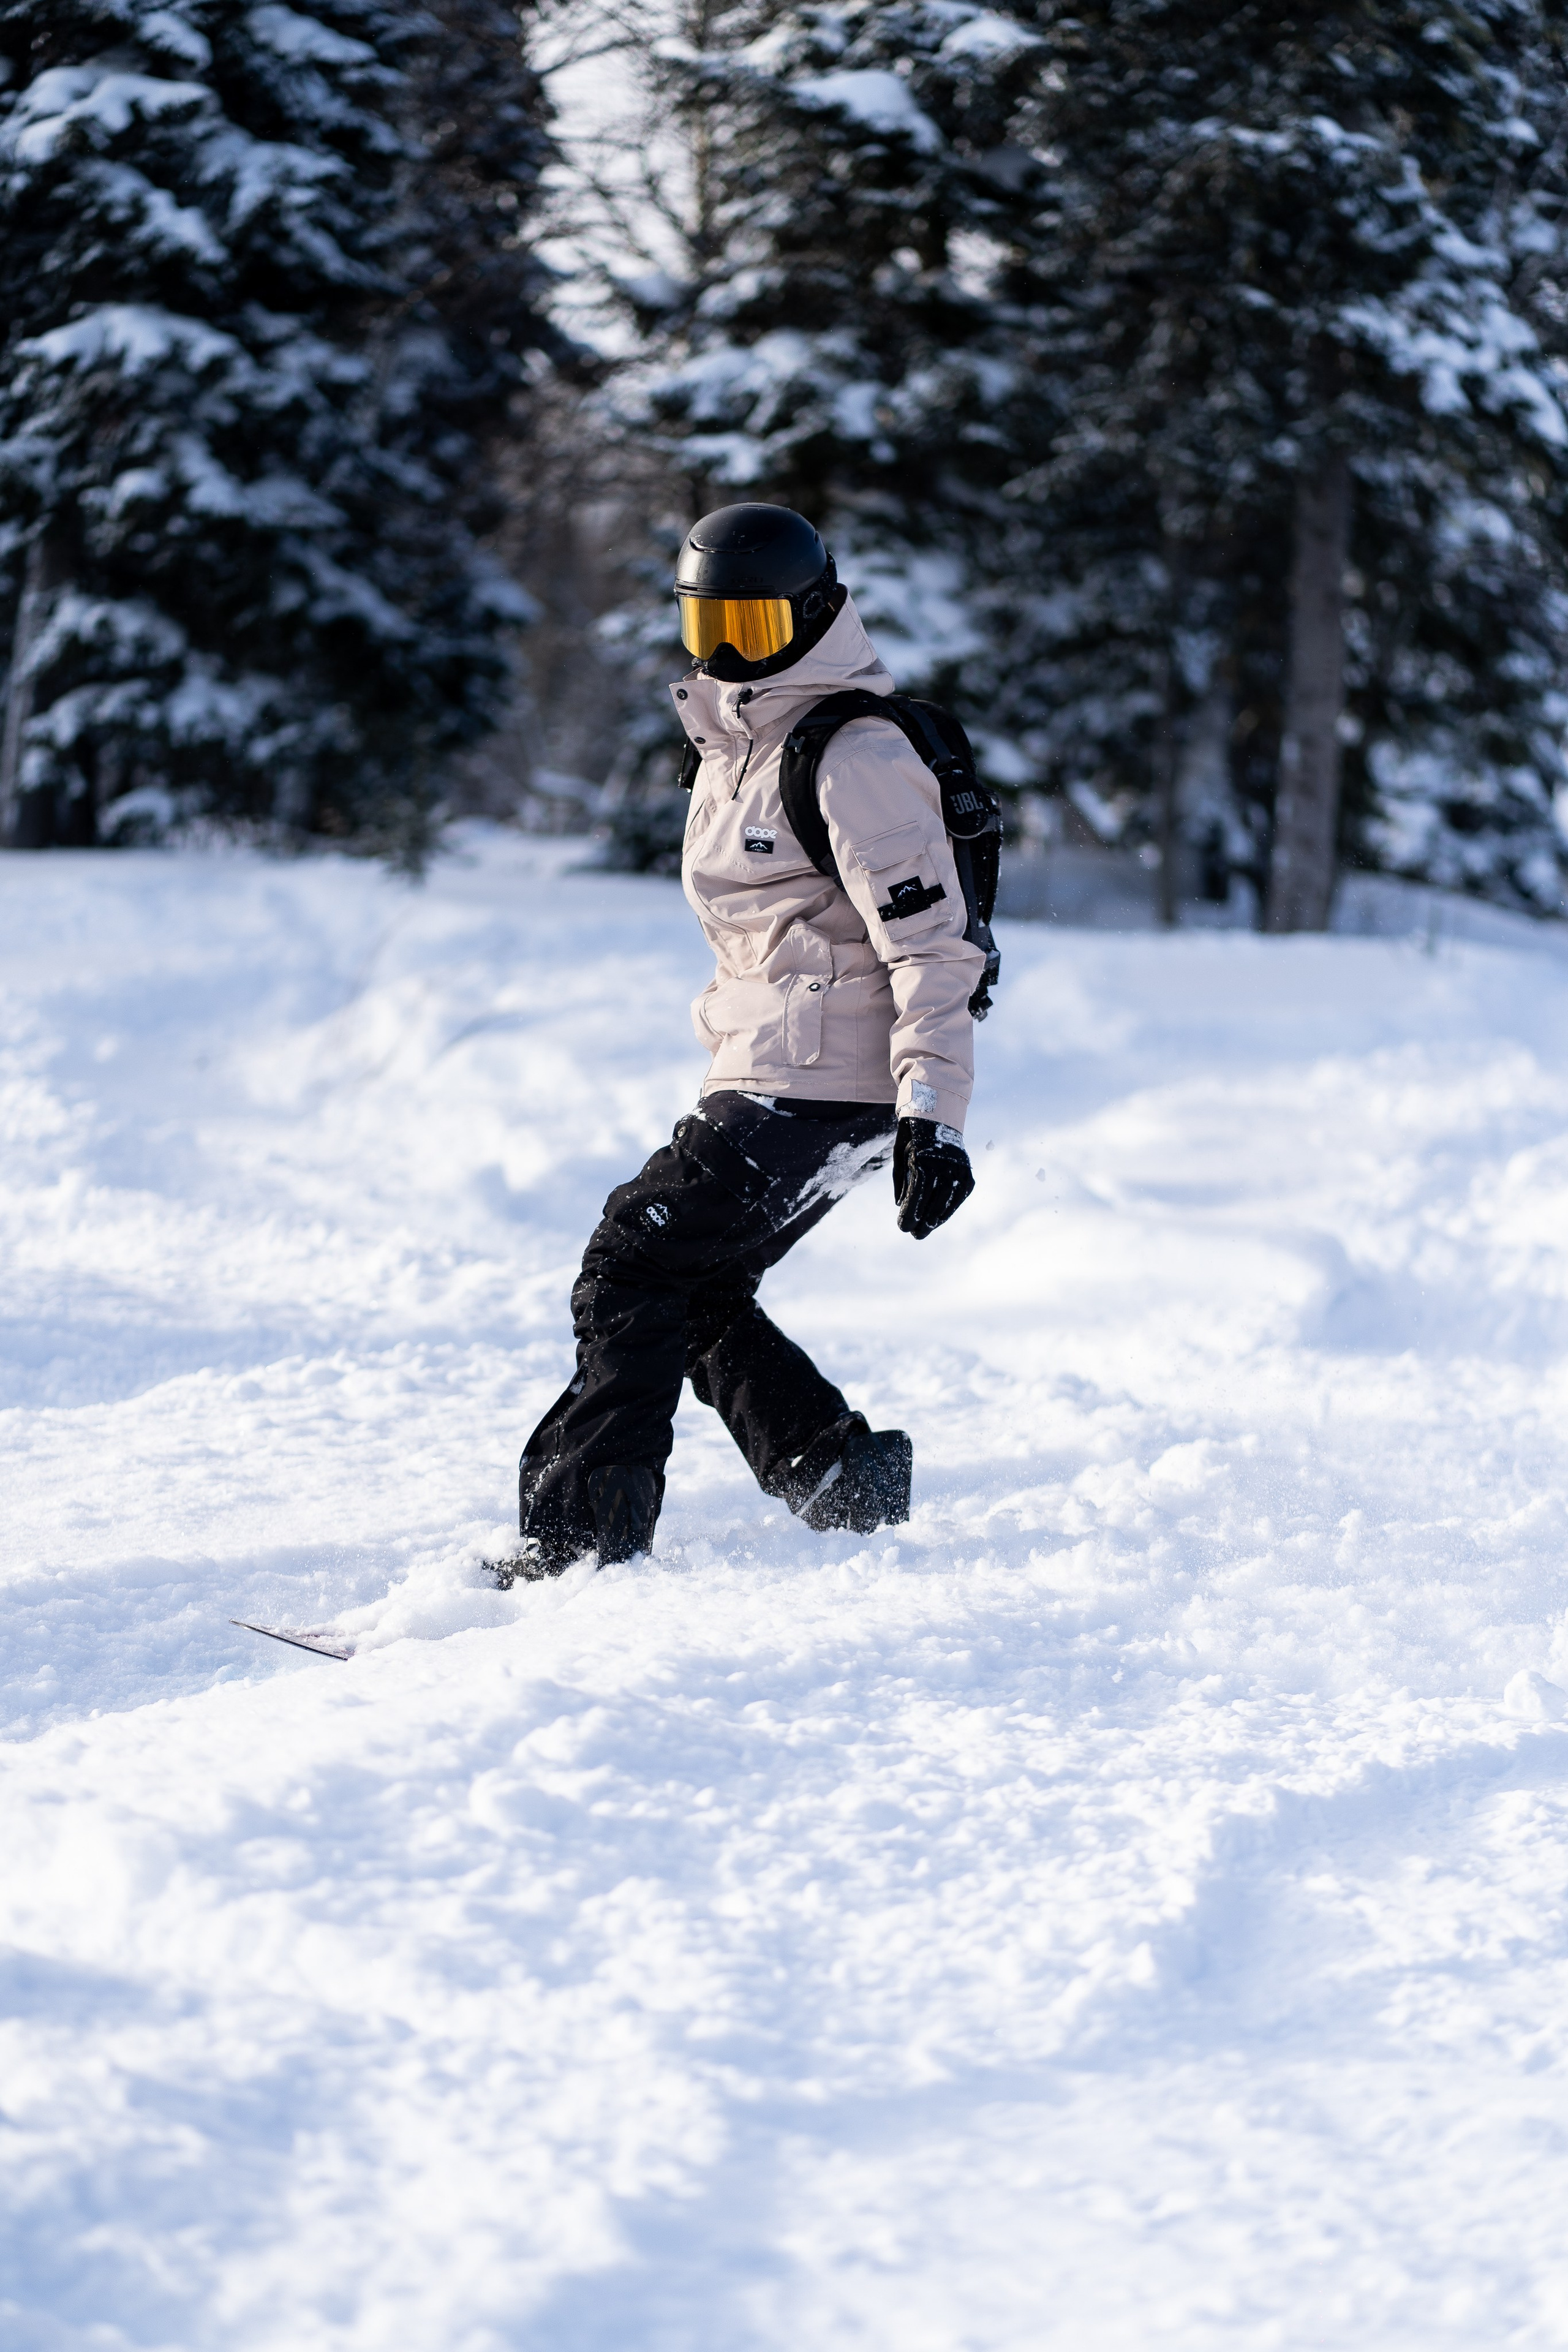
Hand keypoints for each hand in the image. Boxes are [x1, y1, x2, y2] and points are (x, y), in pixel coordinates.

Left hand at [893, 1116, 973, 1238]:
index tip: (902, 1228)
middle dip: (922, 1224)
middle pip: (932, 1206)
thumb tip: (899, 1206)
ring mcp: (958, 1171)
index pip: (916, 1199)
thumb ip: (901, 1182)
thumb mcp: (900, 1156)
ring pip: (947, 1204)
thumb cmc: (912, 1136)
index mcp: (922, 1163)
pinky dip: (949, 1209)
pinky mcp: (967, 1173)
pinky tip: (939, 1218)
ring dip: (936, 1220)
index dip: (909, 1216)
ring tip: (926, 1230)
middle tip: (915, 1235)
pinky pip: (959, 1197)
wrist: (938, 1114)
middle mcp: (943, 1168)